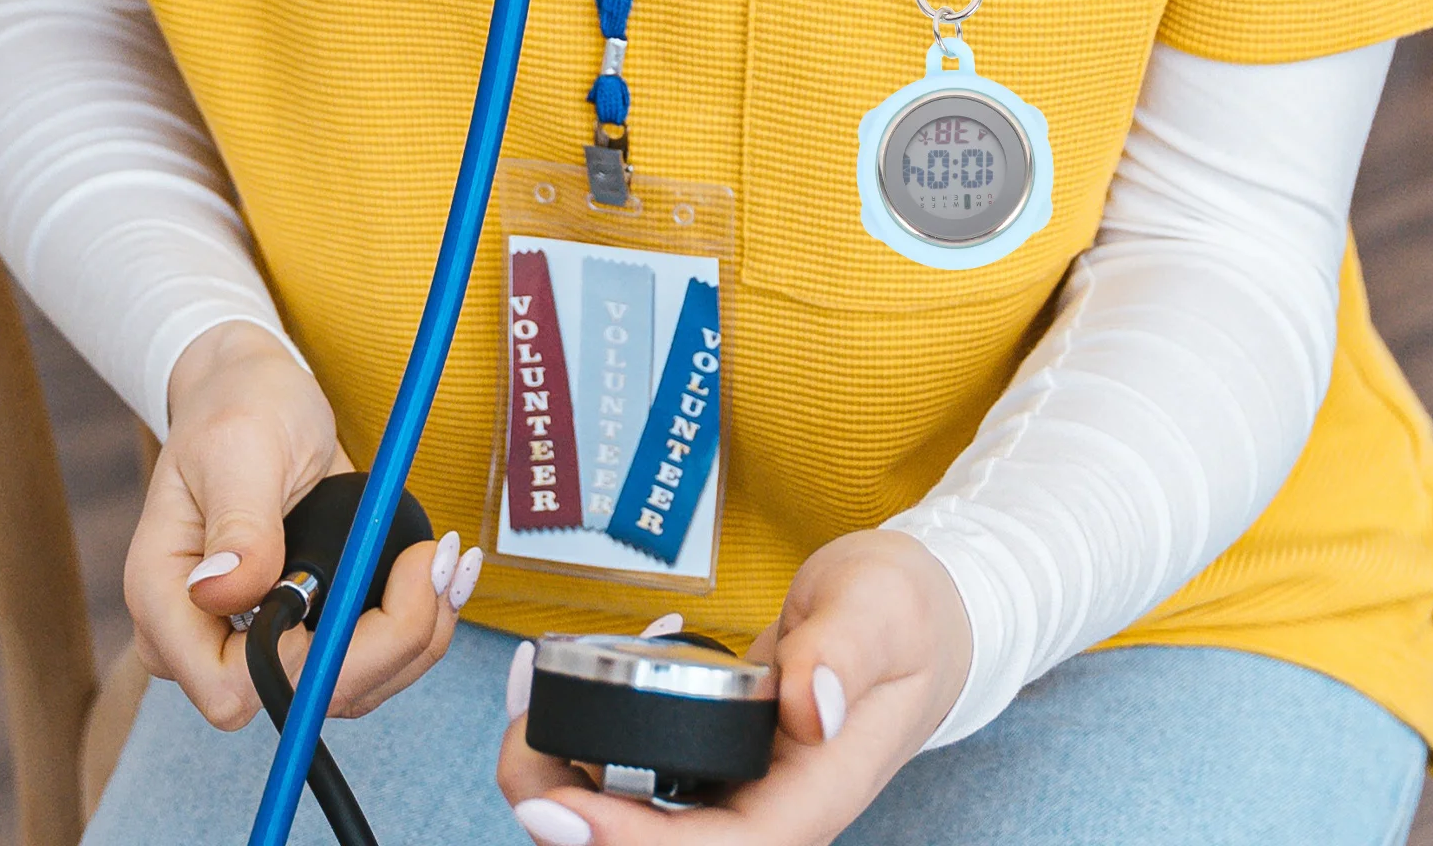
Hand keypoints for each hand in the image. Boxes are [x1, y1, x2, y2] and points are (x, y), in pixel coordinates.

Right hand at [123, 321, 482, 729]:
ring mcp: (259, 634)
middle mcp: (208, 635)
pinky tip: (440, 570)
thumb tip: (225, 592)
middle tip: (437, 561)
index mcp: (169, 599)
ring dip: (415, 633)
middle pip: (302, 694)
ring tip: (448, 560)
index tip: (371, 584)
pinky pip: (365, 654)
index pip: (231, 688)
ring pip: (346, 685)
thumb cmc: (238, 408)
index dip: (311, 662)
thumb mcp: (240, 448)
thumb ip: (240, 524)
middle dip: (390, 641)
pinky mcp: (305, 622)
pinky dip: (414, 621)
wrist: (255, 392)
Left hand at [498, 530, 971, 845]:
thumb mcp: (882, 610)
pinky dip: (590, 743)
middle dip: (570, 813)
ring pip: (636, 820)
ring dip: (566, 781)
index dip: (631, 845)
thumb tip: (806, 705)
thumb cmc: (906, 611)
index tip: (560, 807)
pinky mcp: (717, 758)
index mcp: (815, 794)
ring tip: (521, 708)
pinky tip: (564, 688)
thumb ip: (844, 652)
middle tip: (514, 742)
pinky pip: (640, 777)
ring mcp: (740, 786)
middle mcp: (770, 808)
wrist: (918, 612)